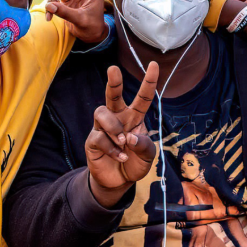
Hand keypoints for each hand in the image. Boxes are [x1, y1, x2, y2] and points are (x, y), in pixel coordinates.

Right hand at [86, 63, 159, 206]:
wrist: (120, 181)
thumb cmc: (135, 162)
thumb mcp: (148, 155)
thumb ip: (144, 145)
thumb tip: (129, 137)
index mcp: (135, 117)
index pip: (142, 97)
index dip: (148, 81)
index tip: (154, 64)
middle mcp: (118, 118)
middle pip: (113, 95)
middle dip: (114, 81)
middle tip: (113, 69)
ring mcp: (103, 128)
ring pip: (102, 112)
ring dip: (113, 126)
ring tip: (122, 141)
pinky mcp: (93, 140)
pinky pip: (99, 137)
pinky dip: (111, 148)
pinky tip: (120, 156)